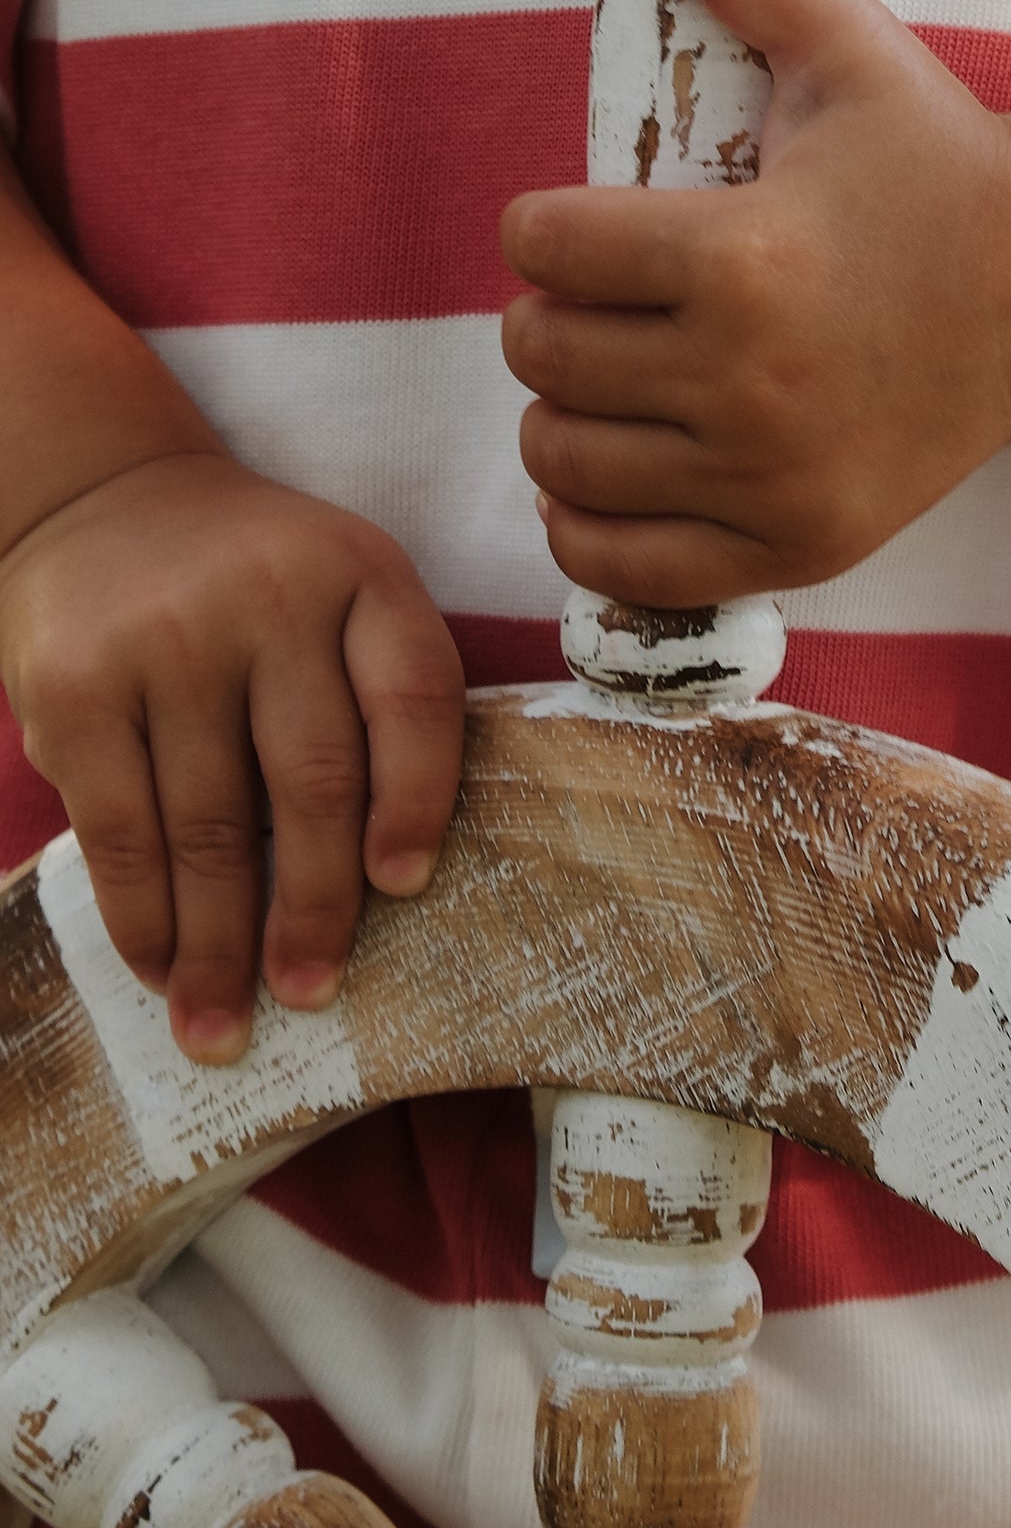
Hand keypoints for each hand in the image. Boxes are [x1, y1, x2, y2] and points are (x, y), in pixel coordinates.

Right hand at [0, 452, 466, 1063]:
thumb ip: (375, 695)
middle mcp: (270, 599)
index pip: (414, 695)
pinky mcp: (77, 687)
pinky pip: (120, 829)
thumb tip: (386, 880)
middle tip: (314, 993)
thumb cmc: (256, 582)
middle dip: (315, 908)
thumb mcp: (341, 592)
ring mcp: (167, 642)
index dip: (416, 800)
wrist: (108, 500)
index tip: (404, 887)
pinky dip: (143, 916)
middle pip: (312, 780)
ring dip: (220, 945)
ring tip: (226, 1027)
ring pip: (209, 825)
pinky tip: (161, 968)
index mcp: (361, 575)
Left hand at [501, 0, 1010, 605]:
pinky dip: (587, 522)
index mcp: (742, 255)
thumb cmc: (934, 162)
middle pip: (541, 354)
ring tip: (602, 374)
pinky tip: (613, 466)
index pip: (544, 248)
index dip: (542, 226)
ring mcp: (769, 475)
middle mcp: (747, 379)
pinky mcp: (792, 543)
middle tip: (591, 296)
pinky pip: (621, 562)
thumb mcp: (848, 45)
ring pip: (563, 459)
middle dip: (546, 314)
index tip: (575, 223)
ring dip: (559, 412)